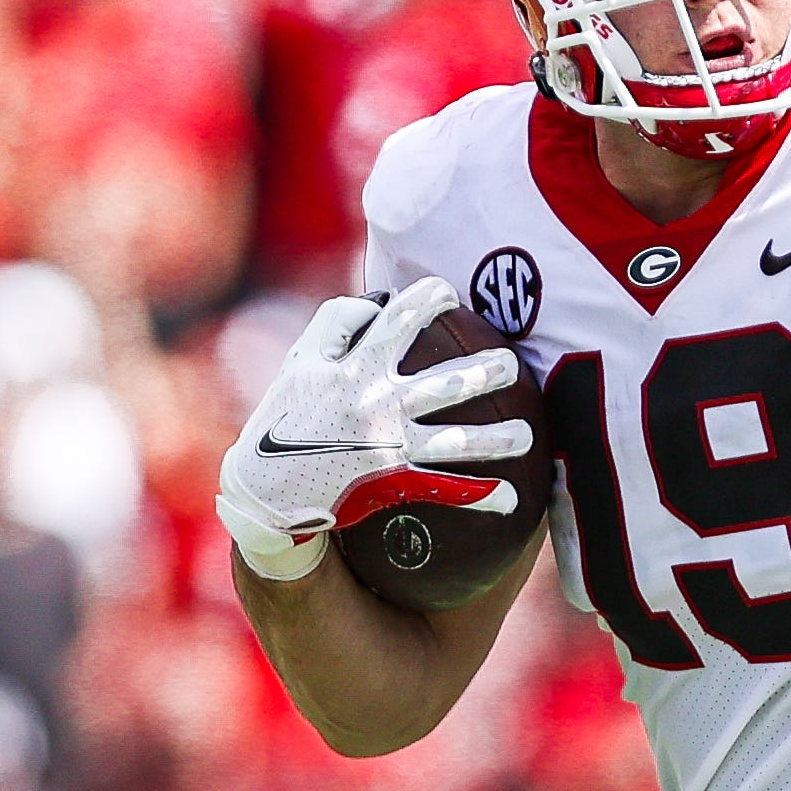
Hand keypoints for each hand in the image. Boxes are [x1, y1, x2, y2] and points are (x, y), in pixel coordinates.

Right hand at [219, 278, 530, 582]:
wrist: (263, 490)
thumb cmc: (281, 418)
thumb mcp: (298, 363)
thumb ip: (334, 325)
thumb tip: (374, 301)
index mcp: (354, 370)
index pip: (398, 323)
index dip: (427, 301)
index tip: (450, 291)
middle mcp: (376, 405)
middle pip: (443, 384)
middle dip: (484, 371)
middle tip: (513, 362)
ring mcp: (386, 446)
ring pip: (453, 439)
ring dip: (494, 438)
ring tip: (527, 434)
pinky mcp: (390, 482)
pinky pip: (442, 490)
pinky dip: (479, 495)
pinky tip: (511, 499)